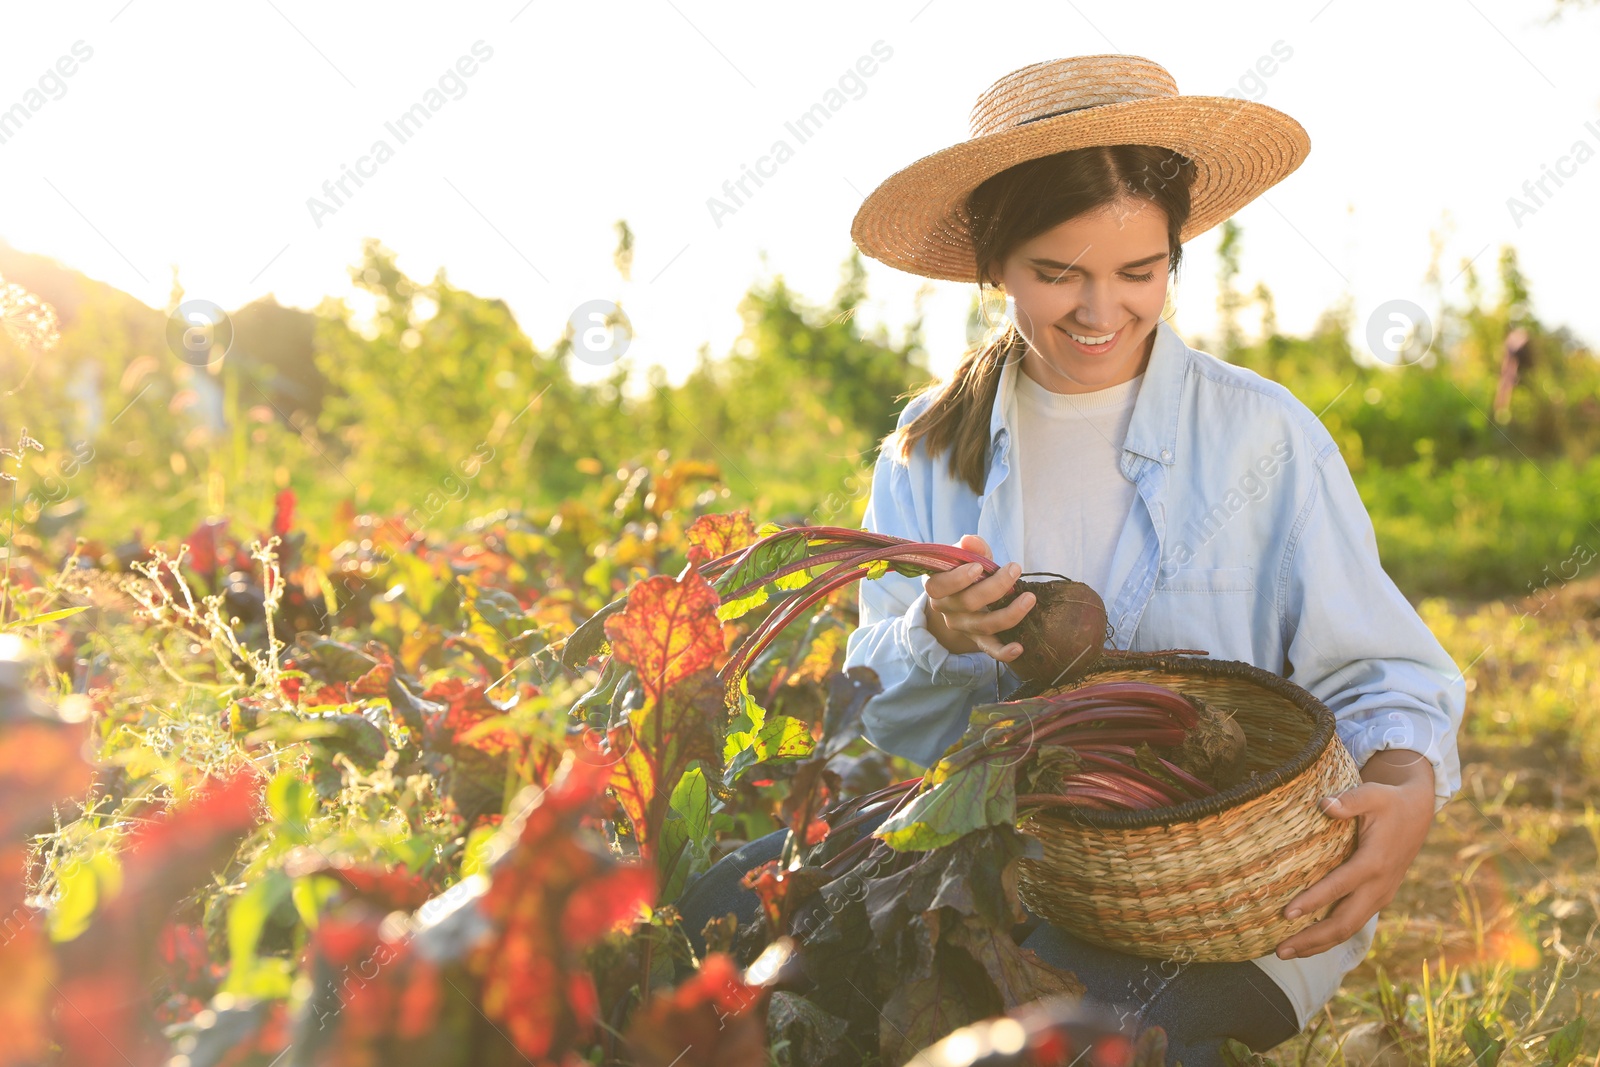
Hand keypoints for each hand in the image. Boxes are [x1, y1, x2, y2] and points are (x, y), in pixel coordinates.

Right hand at [921, 534, 1034, 664]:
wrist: (965, 593)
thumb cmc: (965, 568)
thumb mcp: (965, 556)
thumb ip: (970, 548)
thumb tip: (970, 541)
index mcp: (937, 587)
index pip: (940, 586)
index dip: (958, 579)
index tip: (979, 568)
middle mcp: (947, 610)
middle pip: (968, 603)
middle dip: (995, 587)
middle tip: (1015, 569)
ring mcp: (964, 626)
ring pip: (984, 625)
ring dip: (1009, 613)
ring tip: (1029, 598)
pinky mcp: (979, 639)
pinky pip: (990, 649)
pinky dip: (1004, 652)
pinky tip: (1019, 648)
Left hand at [1274, 749, 1435, 958]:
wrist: (1417, 814)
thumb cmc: (1389, 801)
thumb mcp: (1373, 793)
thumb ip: (1350, 800)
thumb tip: (1325, 804)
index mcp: (1375, 862)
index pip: (1340, 886)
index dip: (1314, 901)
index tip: (1287, 913)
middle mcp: (1379, 886)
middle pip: (1344, 922)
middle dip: (1311, 939)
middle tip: (1279, 950)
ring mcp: (1380, 896)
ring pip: (1348, 929)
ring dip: (1318, 944)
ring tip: (1286, 953)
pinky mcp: (1377, 899)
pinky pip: (1353, 924)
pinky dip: (1330, 937)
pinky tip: (1306, 942)